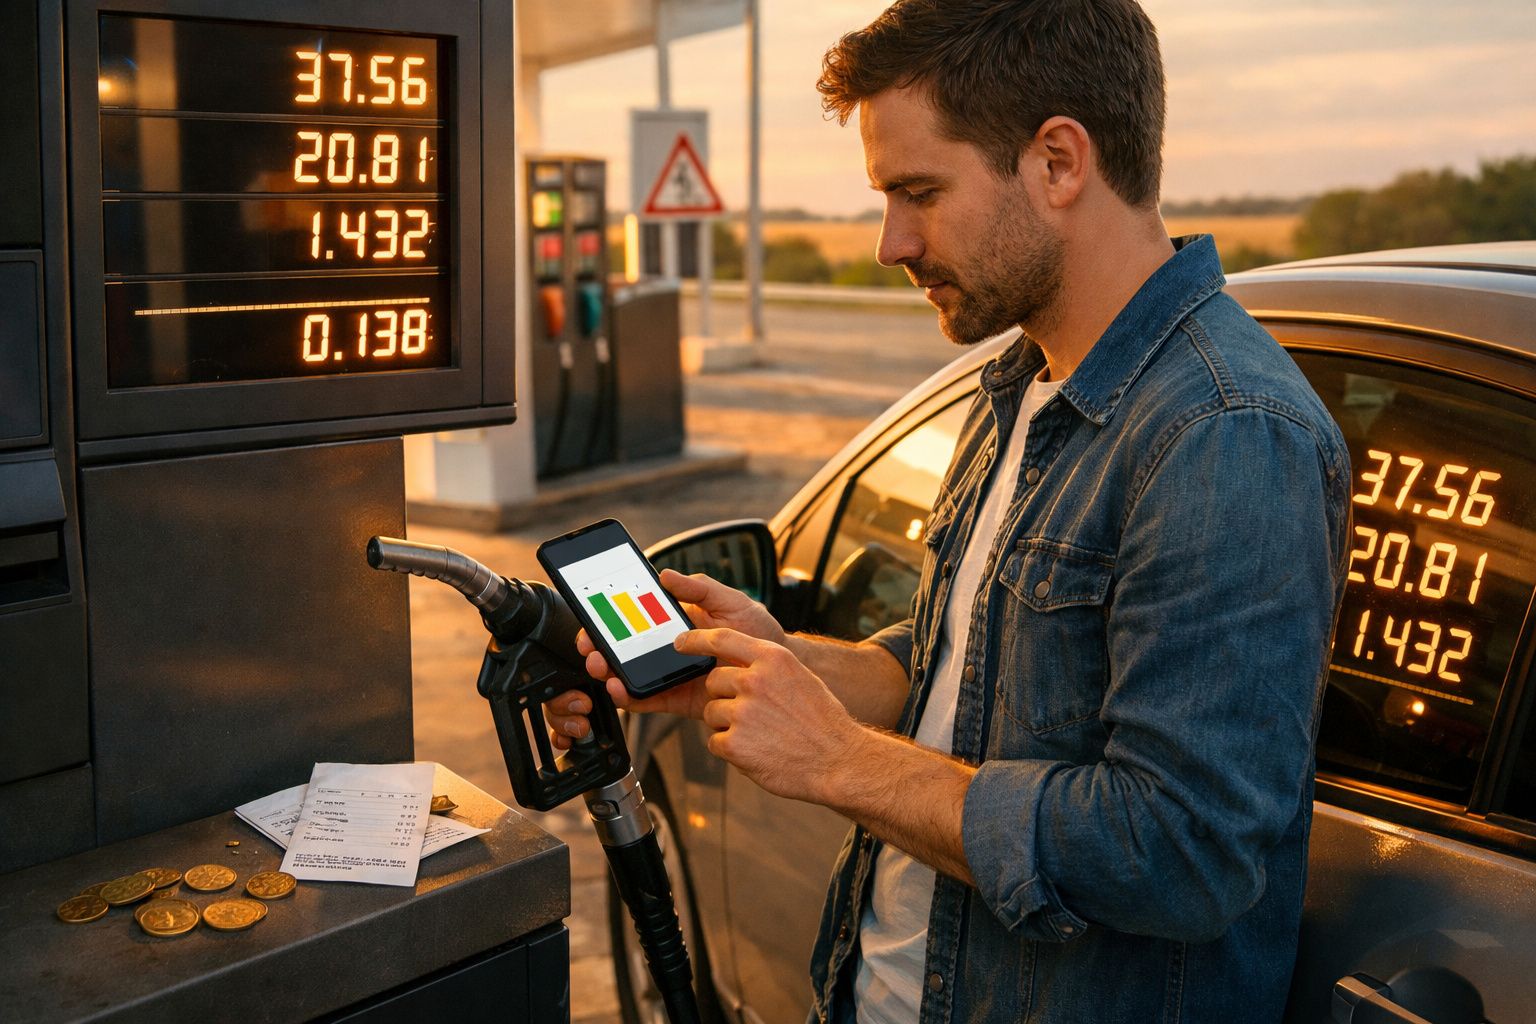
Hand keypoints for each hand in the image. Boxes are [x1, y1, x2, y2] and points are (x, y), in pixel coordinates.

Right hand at [546, 569, 786, 748]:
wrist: (780, 670)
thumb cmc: (759, 631)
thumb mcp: (732, 600)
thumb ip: (700, 588)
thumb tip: (666, 575)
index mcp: (677, 620)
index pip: (635, 617)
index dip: (609, 618)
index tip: (594, 618)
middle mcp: (669, 647)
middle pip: (625, 648)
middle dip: (601, 648)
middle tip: (592, 649)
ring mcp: (673, 674)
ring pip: (632, 675)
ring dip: (611, 674)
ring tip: (604, 670)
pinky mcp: (681, 699)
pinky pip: (651, 700)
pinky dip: (632, 698)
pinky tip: (622, 692)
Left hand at [684, 627, 862, 803]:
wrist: (839, 761)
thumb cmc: (822, 721)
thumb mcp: (799, 677)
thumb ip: (766, 667)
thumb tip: (734, 663)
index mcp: (773, 659)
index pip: (722, 638)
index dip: (696, 639)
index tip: (681, 642)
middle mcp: (755, 681)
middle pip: (714, 681)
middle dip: (723, 696)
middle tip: (751, 713)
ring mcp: (743, 713)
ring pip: (712, 712)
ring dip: (728, 725)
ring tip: (760, 735)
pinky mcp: (734, 744)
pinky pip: (715, 741)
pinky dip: (731, 749)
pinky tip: (758, 751)